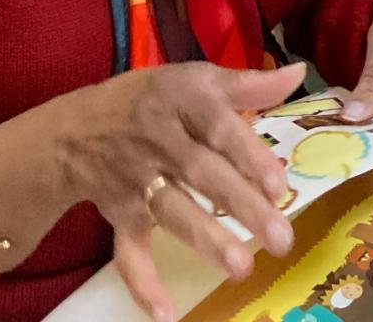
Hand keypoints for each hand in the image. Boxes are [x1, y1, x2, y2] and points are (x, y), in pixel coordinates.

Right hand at [62, 60, 303, 320]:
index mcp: (182, 100)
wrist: (76, 129)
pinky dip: (144, 283)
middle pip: (201, 173)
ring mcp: (137, 180)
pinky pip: (129, 251)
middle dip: (240, 205)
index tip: (279, 184)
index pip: (217, 126)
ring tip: (241, 268)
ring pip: (171, 210)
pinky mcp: (120, 215)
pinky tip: (166, 314)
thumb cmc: (152, 100)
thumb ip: (248, 83)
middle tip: (280, 237)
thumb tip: (296, 75)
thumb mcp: (195, 79)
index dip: (248, 154)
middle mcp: (159, 139)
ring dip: (205, 239)